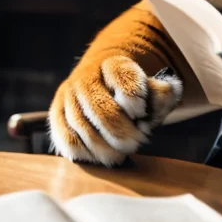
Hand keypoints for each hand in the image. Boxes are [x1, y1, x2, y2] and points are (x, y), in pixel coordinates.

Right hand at [48, 54, 181, 165]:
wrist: (107, 89)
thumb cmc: (137, 96)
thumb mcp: (154, 90)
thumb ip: (161, 92)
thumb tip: (164, 91)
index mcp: (112, 64)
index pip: (119, 73)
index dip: (131, 93)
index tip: (141, 110)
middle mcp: (85, 77)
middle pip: (98, 106)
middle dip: (119, 131)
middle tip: (136, 143)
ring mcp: (68, 96)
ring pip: (80, 125)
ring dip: (103, 146)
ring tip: (120, 156)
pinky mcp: (57, 116)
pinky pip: (66, 138)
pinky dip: (84, 153)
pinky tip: (99, 158)